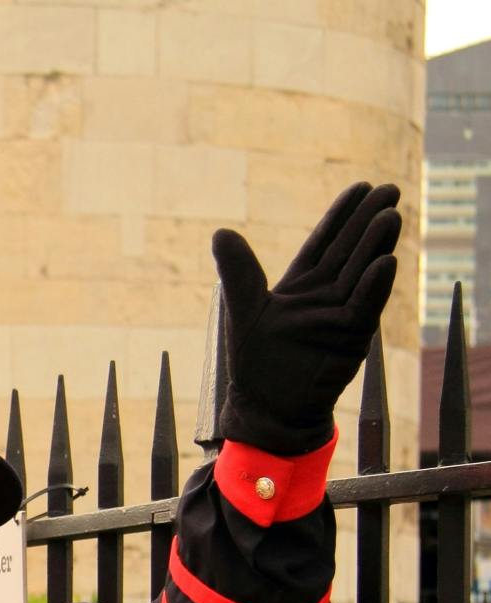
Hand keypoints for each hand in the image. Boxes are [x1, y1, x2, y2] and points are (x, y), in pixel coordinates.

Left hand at [212, 181, 400, 452]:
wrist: (267, 408)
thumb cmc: (255, 363)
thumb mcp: (244, 309)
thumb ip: (238, 271)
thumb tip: (221, 231)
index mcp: (301, 286)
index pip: (324, 242)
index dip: (342, 215)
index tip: (360, 186)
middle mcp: (326, 297)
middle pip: (350, 250)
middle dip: (367, 220)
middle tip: (388, 189)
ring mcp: (341, 315)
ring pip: (362, 273)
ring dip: (376, 245)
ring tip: (389, 216)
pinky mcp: (349, 338)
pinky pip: (364, 308)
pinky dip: (374, 286)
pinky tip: (386, 262)